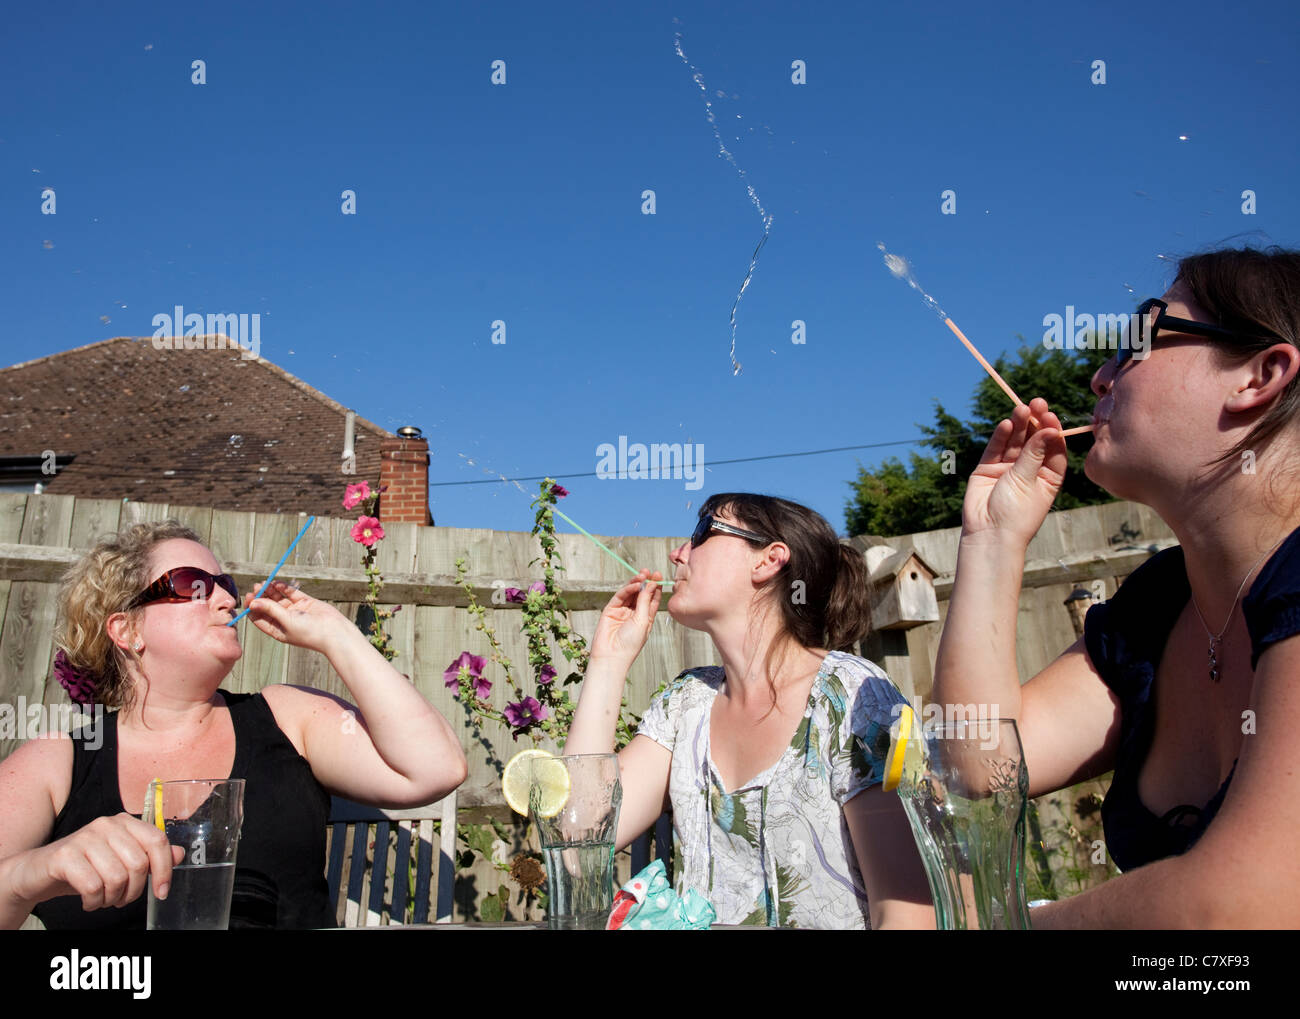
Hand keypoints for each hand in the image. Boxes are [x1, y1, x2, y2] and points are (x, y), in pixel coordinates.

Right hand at [19, 814, 184, 911]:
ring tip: (104, 899)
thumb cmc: (84, 867)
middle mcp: (106, 825)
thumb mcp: (120, 860)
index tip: (162, 892)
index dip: (164, 869)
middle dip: (134, 891)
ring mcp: (84, 837)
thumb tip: (179, 854)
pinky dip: (94, 902)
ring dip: (112, 898)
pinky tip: (88, 901)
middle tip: (121, 899)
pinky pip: (93, 886)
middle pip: (138, 864)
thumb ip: (150, 855)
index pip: (157, 840)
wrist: (37, 872)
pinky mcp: (64, 856)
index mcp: (124, 822)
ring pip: (117, 877)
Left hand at [243, 581, 349, 651]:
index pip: (259, 617)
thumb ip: (270, 610)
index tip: (249, 597)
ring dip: (271, 590)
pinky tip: (277, 583)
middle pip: (268, 606)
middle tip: (256, 587)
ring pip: (278, 598)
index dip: (252, 607)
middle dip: (261, 596)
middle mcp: (284, 620)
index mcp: (277, 630)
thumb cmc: (309, 632)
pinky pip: (291, 593)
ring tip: (264, 583)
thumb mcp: (286, 621)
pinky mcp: (305, 602)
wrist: (334, 632)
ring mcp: (295, 610)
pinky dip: (284, 588)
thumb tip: (253, 602)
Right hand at [589, 570, 662, 666]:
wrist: (611, 655)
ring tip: (642, 575)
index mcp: (646, 618)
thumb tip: (651, 585)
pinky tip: (635, 585)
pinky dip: (627, 589)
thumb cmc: (630, 644)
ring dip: (637, 583)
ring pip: (630, 593)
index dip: (655, 588)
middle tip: (651, 572)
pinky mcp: (611, 610)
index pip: (652, 600)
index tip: (659, 577)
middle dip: (646, 583)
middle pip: (641, 594)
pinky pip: (620, 596)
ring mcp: (622, 611)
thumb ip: (646, 601)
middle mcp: (634, 614)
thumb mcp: (643, 621)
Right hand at [962, 398, 1068, 546]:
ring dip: (1018, 425)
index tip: (1050, 416)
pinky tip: (1006, 424)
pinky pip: (996, 449)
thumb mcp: (1028, 482)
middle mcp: (1030, 470)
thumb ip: (1034, 454)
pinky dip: (1001, 437)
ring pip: (1015, 441)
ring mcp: (1008, 468)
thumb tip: (1049, 429)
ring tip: (1020, 409)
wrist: (988, 535)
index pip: (1053, 447)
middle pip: (1034, 440)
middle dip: (1035, 422)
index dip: (1052, 431)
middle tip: (1036, 403)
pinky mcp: (988, 468)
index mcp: (1048, 476)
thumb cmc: (1015, 515)